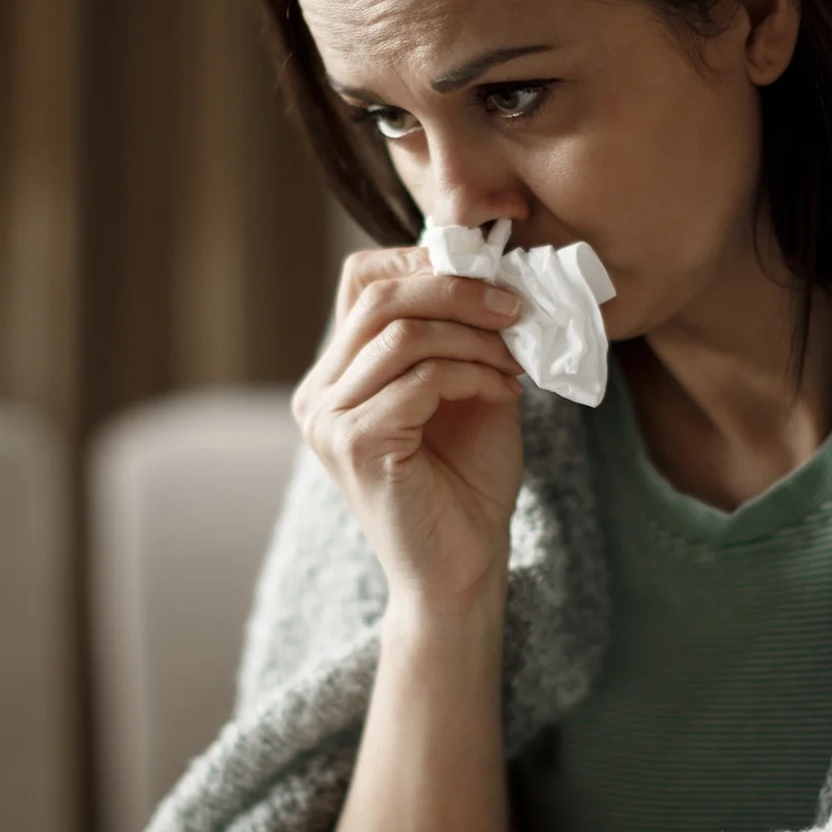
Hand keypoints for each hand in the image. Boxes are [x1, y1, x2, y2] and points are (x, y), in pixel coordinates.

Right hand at [291, 246, 526, 610]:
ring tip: (514, 358)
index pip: (362, 281)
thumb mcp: (463, 388)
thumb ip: (457, 333)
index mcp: (336, 375)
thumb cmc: (466, 482)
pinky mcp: (354, 444)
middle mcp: (318, 394)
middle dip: (456, 290)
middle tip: (514, 307)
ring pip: (401, 334)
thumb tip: (487, 268)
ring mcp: (328, 420)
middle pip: (379, 297)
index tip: (488, 278)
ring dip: (472, 336)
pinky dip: (472, 374)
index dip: (425, 263)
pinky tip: (502, 392)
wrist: (463, 568)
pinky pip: (420, 379)